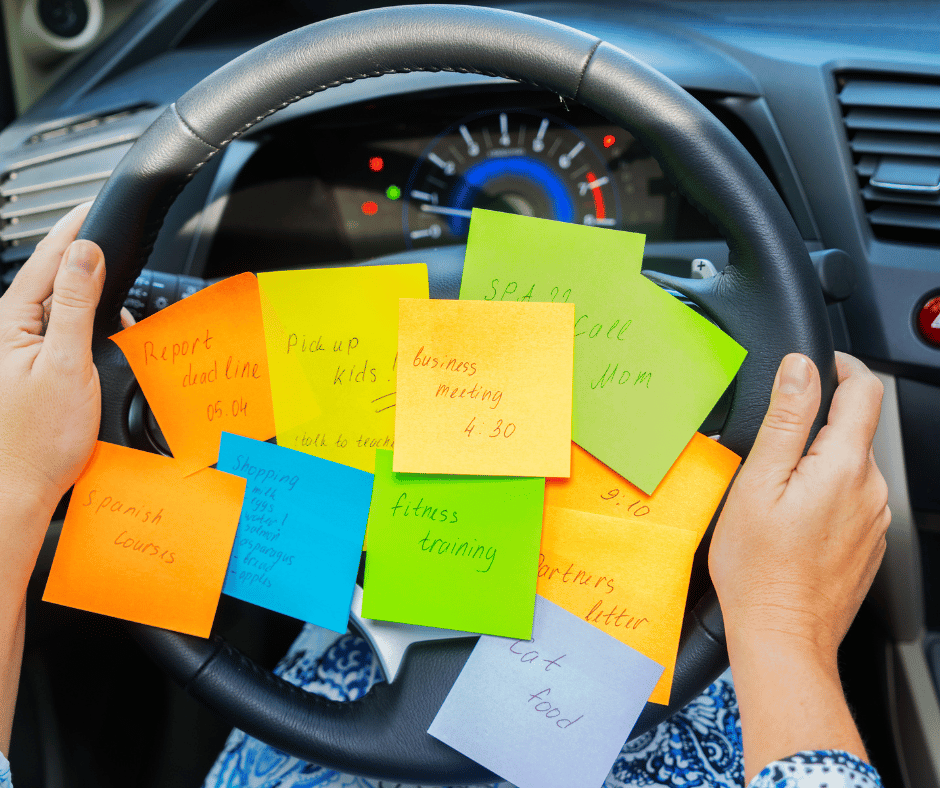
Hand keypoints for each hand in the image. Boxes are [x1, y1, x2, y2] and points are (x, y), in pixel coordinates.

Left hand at [0, 202, 104, 513]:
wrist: (21, 486)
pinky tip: (102, 328)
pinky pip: (59, 327)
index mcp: (11, 321)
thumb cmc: (38, 439)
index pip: (47, 259)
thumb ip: (74, 305)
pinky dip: (84, 319)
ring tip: (116, 289)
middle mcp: (9, 330)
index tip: (94, 204)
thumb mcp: (65, 364)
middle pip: (52, 275)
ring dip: (88, 291)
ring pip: (57, 301)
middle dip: (85, 256)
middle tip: (115, 239)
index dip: (74, 228)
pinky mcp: (31, 366)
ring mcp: (18, 348)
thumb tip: (83, 254)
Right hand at [709, 351, 889, 663]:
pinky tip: (791, 520)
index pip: (864, 389)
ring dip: (818, 463)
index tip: (817, 364)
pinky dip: (824, 494)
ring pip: (850, 467)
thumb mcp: (758, 483)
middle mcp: (871, 489)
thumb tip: (800, 368)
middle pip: (854, 430)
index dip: (841, 365)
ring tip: (774, 491)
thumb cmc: (760, 569)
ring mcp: (874, 519)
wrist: (782, 636)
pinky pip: (851, 500)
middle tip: (770, 447)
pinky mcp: (867, 542)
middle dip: (817, 424)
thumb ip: (785, 419)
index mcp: (845, 466)